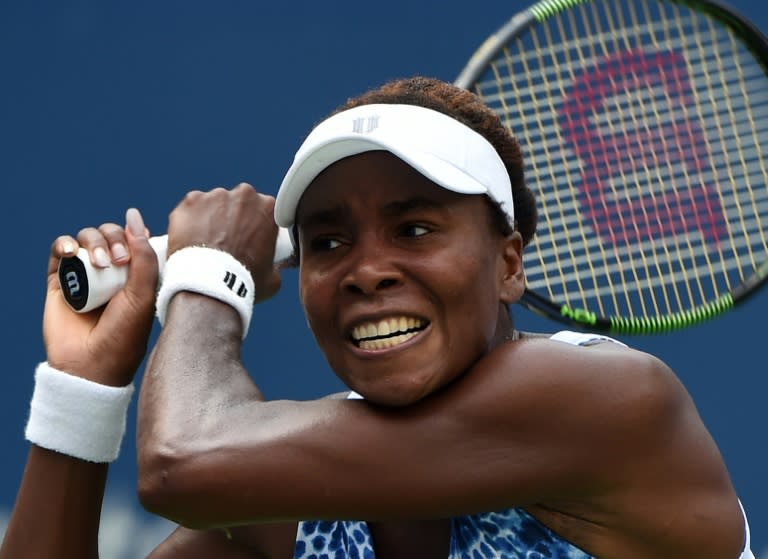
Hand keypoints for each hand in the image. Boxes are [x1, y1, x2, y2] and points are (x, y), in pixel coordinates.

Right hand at [43, 209, 158, 386]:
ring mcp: (85, 274)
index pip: (135, 238)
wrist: (90, 365)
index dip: (135, 236)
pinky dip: (64, 244)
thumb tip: (134, 215)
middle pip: (110, 233)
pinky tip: (70, 252)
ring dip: (93, 242)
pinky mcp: (59, 280)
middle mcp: (111, 271)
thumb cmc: (124, 334)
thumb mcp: (143, 294)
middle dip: (114, 239)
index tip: (136, 253)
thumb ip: (143, 255)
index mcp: (136, 274)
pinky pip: (60, 250)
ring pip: (86, 238)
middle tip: (118, 261)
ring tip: (98, 264)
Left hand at [167, 183, 281, 301]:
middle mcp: (244, 195)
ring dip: (211, 218)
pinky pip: (191, 208)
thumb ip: (274, 263)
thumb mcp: (272, 276)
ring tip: (205, 243)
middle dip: (233, 217)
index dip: (255, 224)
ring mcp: (215, 196)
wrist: (211, 285)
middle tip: (227, 241)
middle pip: (238, 202)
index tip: (249, 238)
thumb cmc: (243, 282)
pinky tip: (190, 239)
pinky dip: (189, 220)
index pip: (263, 210)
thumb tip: (272, 269)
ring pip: (213, 203)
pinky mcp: (191, 201)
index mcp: (269, 207)